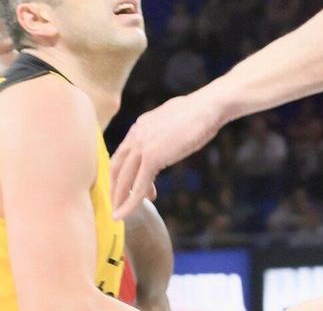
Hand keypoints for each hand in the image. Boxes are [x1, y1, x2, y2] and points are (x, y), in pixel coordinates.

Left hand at [108, 88, 227, 218]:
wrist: (208, 107)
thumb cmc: (199, 113)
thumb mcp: (172, 121)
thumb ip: (162, 132)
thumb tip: (166, 139)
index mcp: (140, 125)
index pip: (122, 154)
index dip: (121, 173)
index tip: (126, 187)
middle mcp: (136, 134)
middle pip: (116, 167)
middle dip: (114, 188)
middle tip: (116, 204)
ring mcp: (142, 145)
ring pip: (123, 178)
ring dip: (119, 198)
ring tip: (118, 215)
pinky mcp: (153, 156)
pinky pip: (138, 185)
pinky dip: (131, 202)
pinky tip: (126, 213)